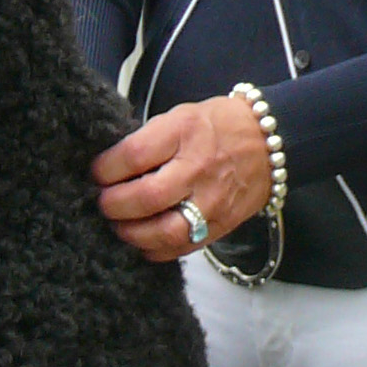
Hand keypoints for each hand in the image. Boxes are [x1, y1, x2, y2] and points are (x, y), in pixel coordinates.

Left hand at [90, 94, 272, 261]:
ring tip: (121, 226)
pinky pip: (183, 247)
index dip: (105, 169)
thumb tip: (111, 167)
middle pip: (145, 197)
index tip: (95, 173)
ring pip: (163, 231)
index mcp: (184, 132)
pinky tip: (144, 243)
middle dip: (113, 205)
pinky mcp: (222, 225)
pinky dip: (157, 250)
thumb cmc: (218, 125)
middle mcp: (198, 167)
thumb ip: (150, 141)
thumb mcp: (181, 115)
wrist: (271, 142)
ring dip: (132, 234)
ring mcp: (212, 200)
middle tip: (103, 203)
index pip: (134, 156)